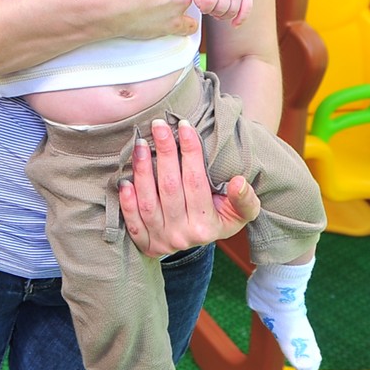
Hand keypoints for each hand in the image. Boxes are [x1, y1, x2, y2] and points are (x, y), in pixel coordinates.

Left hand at [118, 117, 260, 255]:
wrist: (198, 244)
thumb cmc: (220, 219)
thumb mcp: (241, 213)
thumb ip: (245, 199)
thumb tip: (239, 182)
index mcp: (207, 226)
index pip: (196, 182)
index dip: (190, 152)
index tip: (184, 125)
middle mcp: (183, 235)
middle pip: (170, 187)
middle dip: (164, 152)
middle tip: (158, 125)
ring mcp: (162, 240)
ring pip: (148, 202)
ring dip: (142, 170)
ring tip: (140, 144)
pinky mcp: (146, 243)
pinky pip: (133, 222)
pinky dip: (127, 202)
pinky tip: (124, 181)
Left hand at [189, 0, 251, 25]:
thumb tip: (204, 8)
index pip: (209, 1)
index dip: (205, 8)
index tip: (203, 7)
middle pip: (221, 9)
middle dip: (214, 13)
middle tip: (211, 9)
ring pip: (232, 12)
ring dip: (224, 16)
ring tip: (219, 10)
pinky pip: (247, 9)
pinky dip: (241, 19)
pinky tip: (235, 24)